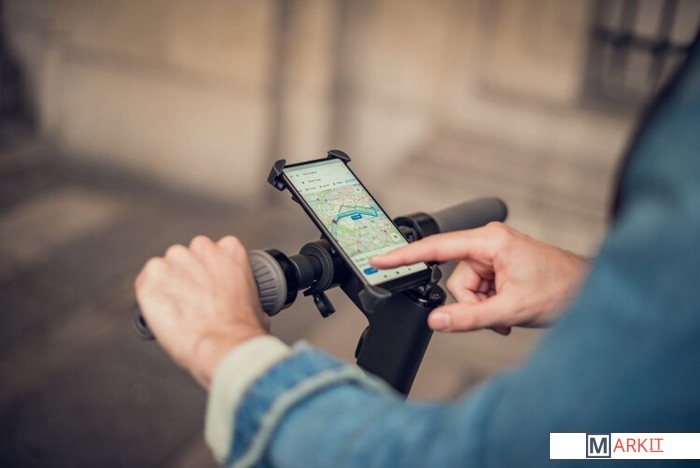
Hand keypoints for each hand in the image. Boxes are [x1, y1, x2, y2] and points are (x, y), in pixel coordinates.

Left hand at [134, 235, 268, 387]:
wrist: (224, 344)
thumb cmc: (242, 330)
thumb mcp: (257, 302)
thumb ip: (243, 290)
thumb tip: (242, 302)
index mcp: (230, 249)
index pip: (212, 252)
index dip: (209, 273)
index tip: (210, 290)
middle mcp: (202, 247)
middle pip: (187, 257)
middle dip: (187, 277)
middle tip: (193, 304)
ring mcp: (175, 259)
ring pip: (165, 269)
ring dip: (168, 286)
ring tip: (179, 312)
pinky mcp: (152, 276)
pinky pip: (146, 283)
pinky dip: (152, 297)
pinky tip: (163, 314)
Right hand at [371, 222, 588, 334]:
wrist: (588, 290)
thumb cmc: (561, 289)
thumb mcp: (511, 309)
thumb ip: (469, 317)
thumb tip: (437, 321)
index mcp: (489, 241)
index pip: (437, 248)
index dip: (404, 255)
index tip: (380, 259)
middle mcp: (489, 242)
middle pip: (456, 279)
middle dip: (472, 303)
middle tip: (497, 314)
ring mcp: (494, 253)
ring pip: (466, 288)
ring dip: (482, 307)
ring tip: (507, 313)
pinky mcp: (498, 264)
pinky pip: (479, 289)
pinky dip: (488, 304)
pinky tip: (507, 310)